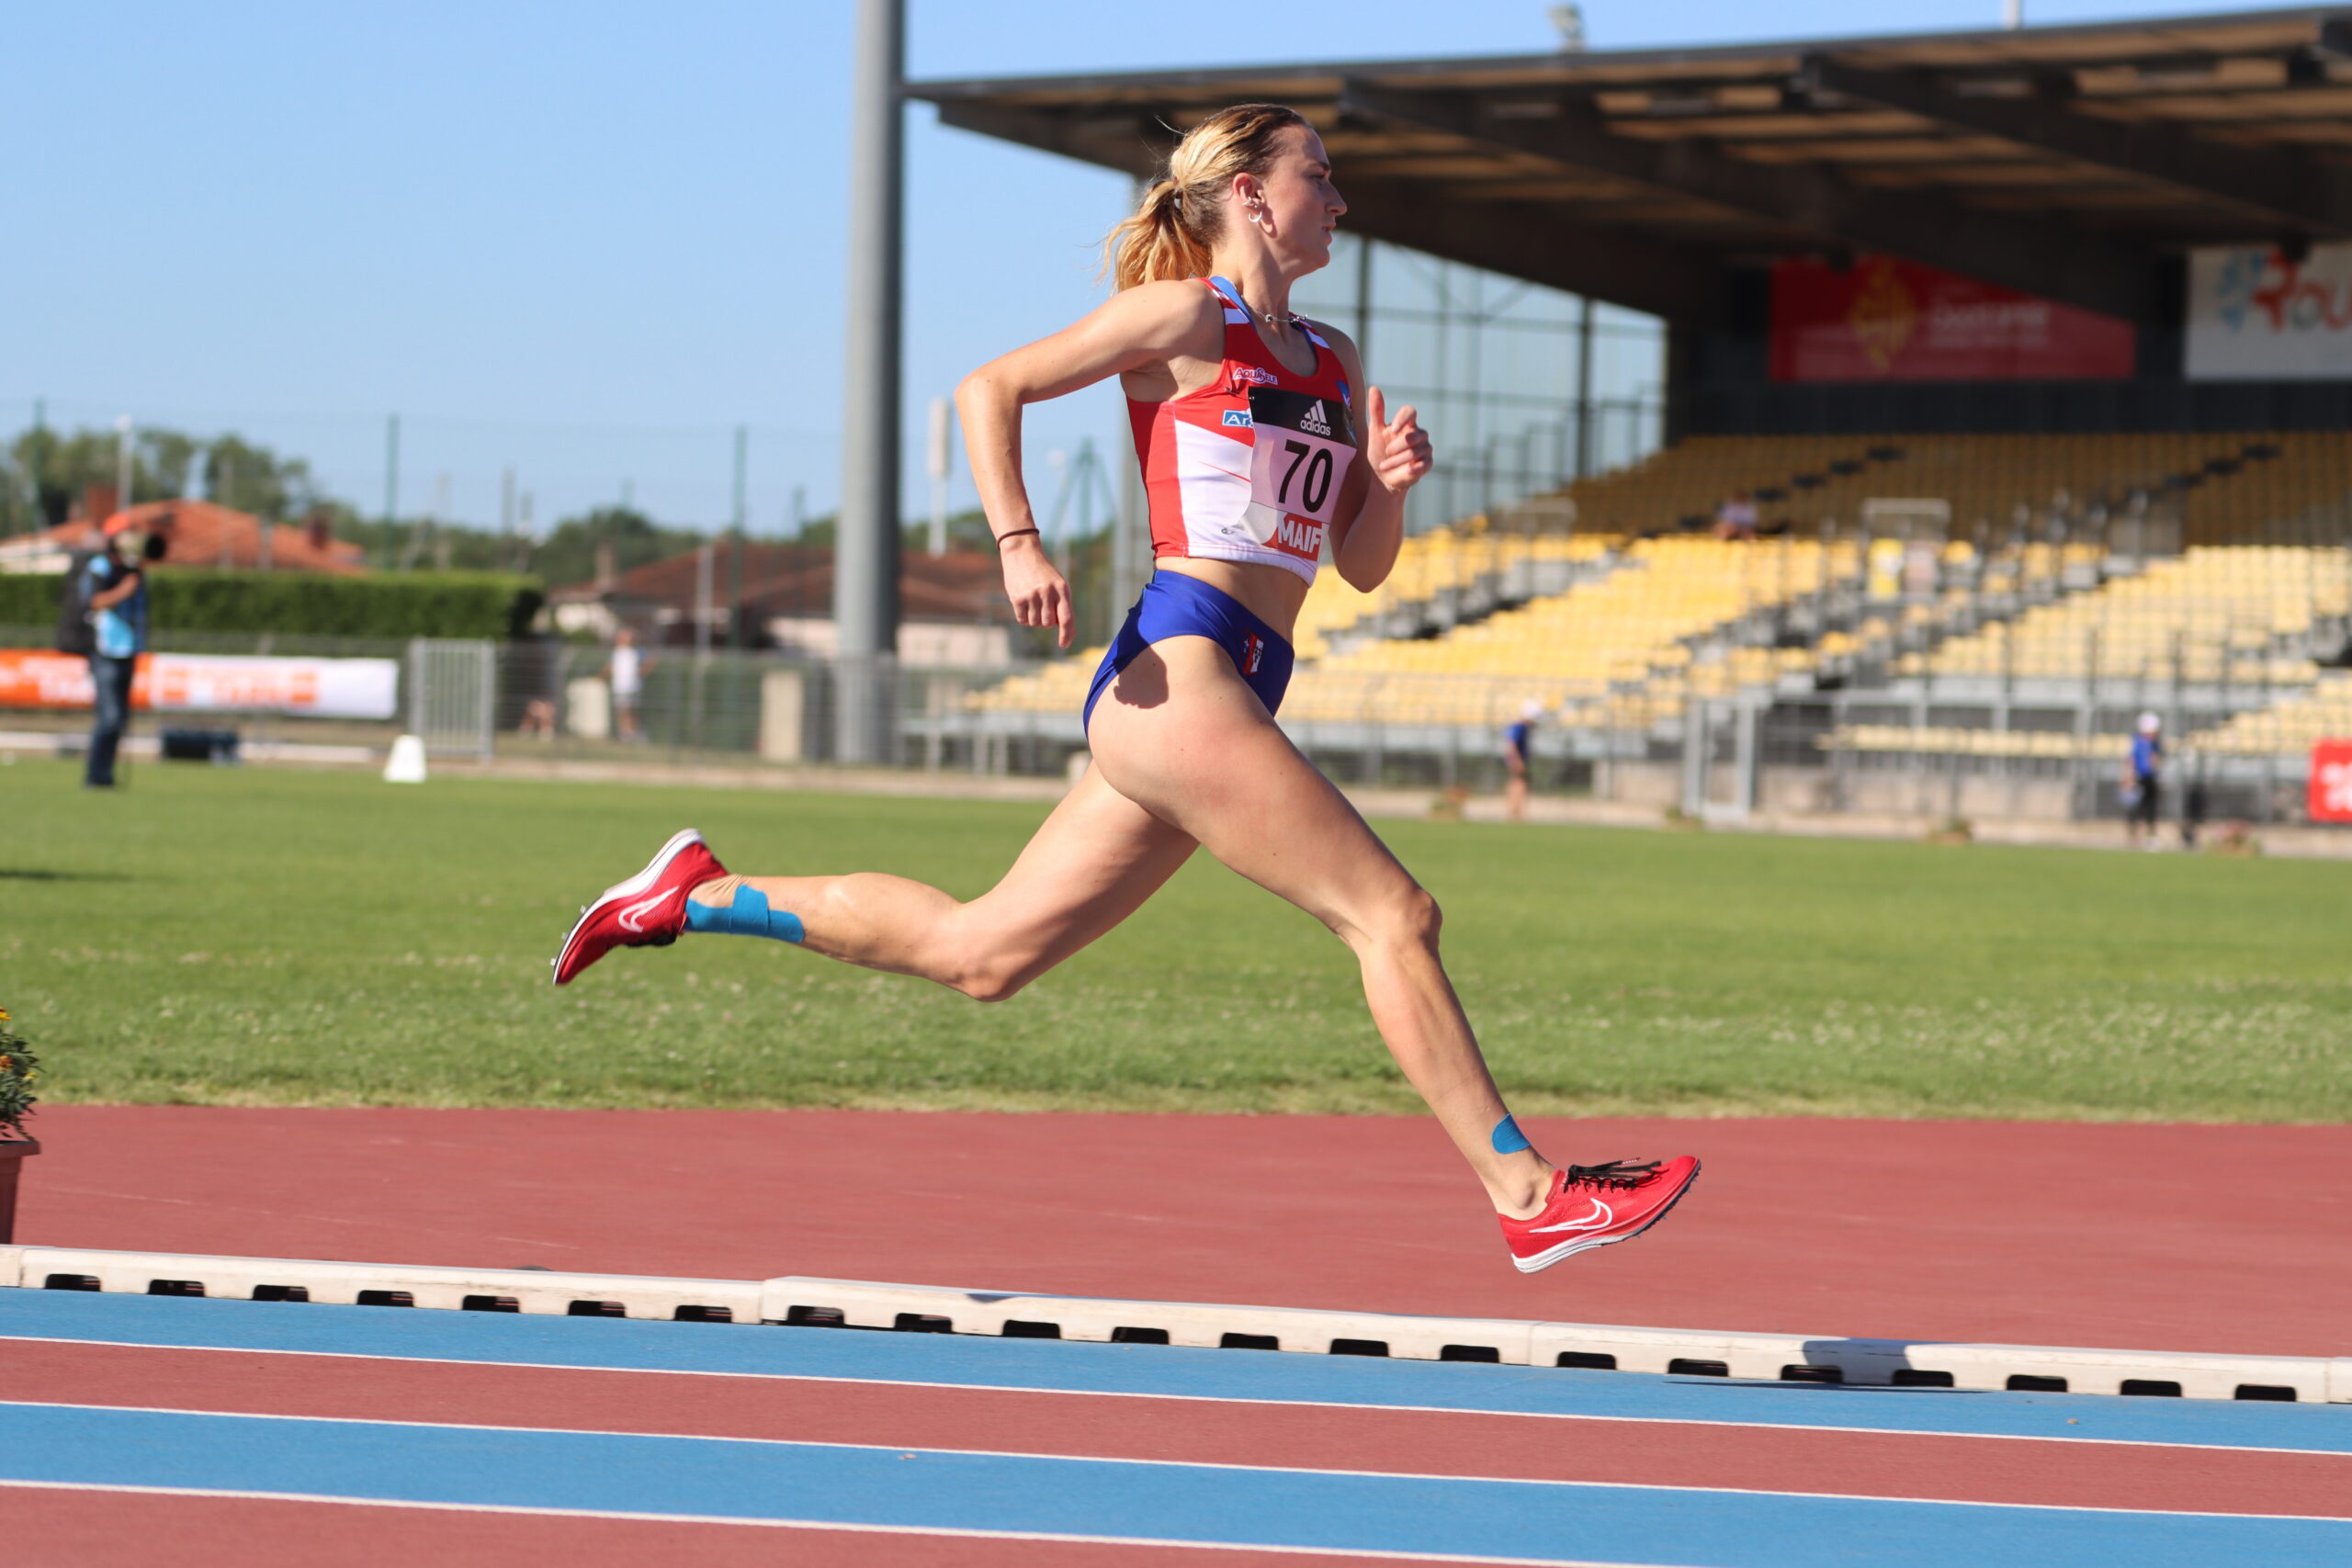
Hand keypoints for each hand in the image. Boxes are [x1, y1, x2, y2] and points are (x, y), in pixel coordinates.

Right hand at [999, 533, 1074, 649]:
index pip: (1067, 618)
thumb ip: (1062, 606)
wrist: (1022, 554)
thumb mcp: (1058, 585)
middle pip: (1049, 624)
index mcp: (1062, 589)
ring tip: (1033, 602)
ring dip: (1034, 618)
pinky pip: (1022, 620)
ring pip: (1035, 623)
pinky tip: (1024, 603)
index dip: (1067, 634)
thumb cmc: (1043, 574)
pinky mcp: (1017, 598)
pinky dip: (1024, 616)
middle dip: (1046, 621)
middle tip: (1043, 607)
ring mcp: (1032, 595)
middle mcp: (1047, 592)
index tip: (1064, 644)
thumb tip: (1067, 632)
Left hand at [1364, 386, 1431, 496]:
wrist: (1382, 476)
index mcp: (1407, 423)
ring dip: (1399, 459)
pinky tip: (1406, 470)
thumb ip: (1377, 411)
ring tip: (1385, 465)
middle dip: (1398, 445)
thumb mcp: (1375, 431)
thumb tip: (1374, 388)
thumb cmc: (1380, 451)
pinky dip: (1414, 468)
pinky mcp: (1428, 463)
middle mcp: (1419, 434)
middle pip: (1414, 435)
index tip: (1392, 429)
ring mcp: (1425, 449)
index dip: (1403, 418)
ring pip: (1417, 450)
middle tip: (1386, 452)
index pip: (1410, 412)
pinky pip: (1425, 464)